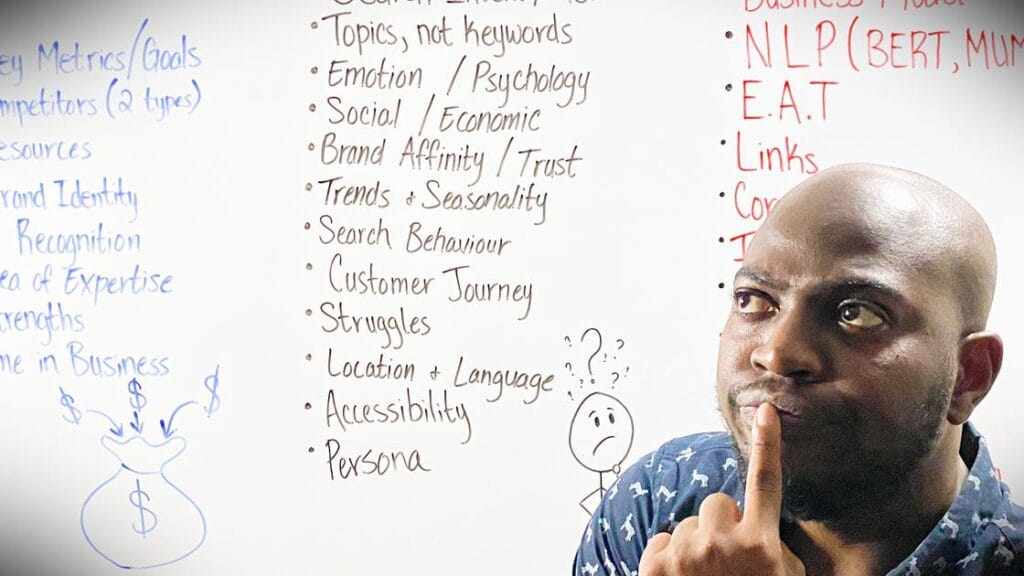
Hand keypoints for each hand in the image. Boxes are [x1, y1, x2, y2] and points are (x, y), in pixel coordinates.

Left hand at [638, 403, 804, 575]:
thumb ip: (775, 545)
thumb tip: (757, 523)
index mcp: (759, 544)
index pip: (765, 483)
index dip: (766, 444)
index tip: (764, 410)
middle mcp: (722, 543)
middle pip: (717, 503)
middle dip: (722, 524)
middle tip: (727, 559)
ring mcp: (686, 553)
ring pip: (688, 524)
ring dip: (695, 544)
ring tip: (704, 575)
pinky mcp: (656, 566)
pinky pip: (661, 540)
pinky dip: (669, 559)